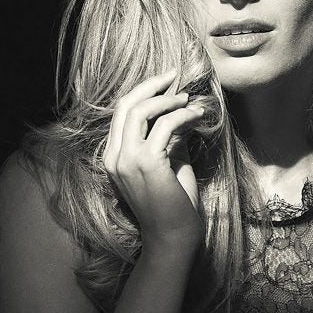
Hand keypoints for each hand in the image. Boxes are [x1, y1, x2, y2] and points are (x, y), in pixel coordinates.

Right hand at [103, 71, 204, 250]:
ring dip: (168, 100)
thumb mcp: (169, 165)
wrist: (174, 236)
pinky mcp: (146, 163)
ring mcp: (127, 160)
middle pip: (126, 106)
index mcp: (114, 157)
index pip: (121, 114)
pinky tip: (198, 115)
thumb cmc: (174, 203)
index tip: (165, 83)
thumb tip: (178, 115)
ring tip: (189, 100)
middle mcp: (114, 156)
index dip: (142, 93)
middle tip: (174, 76)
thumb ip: (168, 141)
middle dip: (151, 86)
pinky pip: (165, 126)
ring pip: (141, 111)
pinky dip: (183, 115)